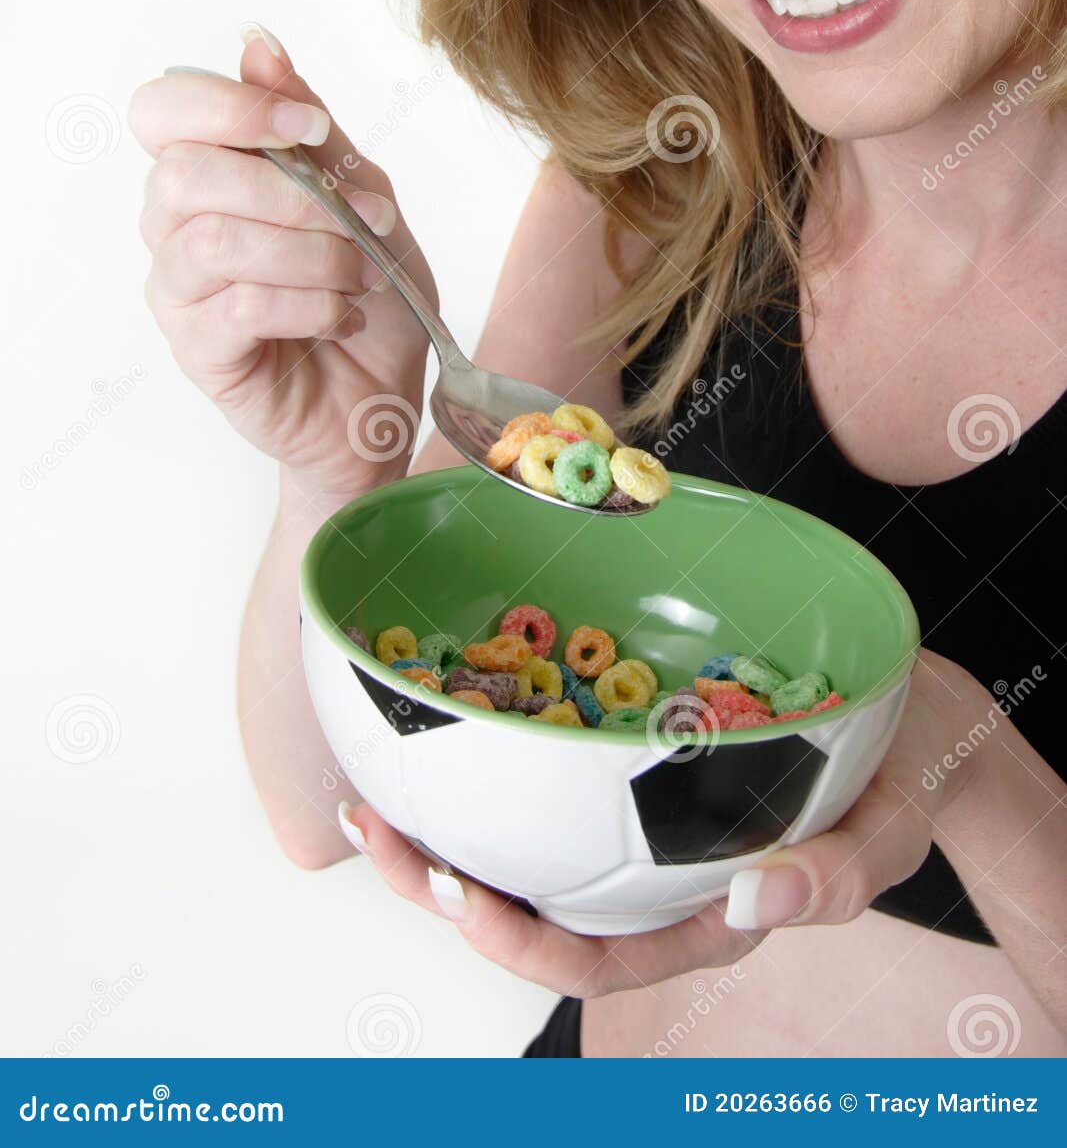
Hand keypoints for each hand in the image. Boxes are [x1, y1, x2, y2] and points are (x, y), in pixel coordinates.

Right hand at [129, 28, 437, 502]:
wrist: (383, 397)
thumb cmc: (368, 294)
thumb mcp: (362, 195)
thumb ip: (310, 129)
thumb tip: (259, 45)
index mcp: (207, 171)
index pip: (162, 109)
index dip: (231, 107)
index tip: (310, 128)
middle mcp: (174, 226)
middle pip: (182, 173)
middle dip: (287, 190)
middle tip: (356, 218)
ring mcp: (178, 292)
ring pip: (214, 242)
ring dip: (310, 253)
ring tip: (359, 274)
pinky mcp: (198, 352)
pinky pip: (239, 308)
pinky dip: (310, 305)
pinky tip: (342, 316)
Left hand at [337, 650, 989, 994]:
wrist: (909, 716)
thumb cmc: (899, 781)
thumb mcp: (890, 832)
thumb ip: (839, 876)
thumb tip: (759, 903)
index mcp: (699, 916)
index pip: (593, 953)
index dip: (516, 940)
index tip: (457, 896)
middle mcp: (653, 874)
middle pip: (532, 903)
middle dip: (442, 883)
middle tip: (379, 829)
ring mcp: (637, 815)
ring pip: (525, 839)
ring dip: (445, 821)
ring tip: (374, 783)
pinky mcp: (631, 753)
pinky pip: (551, 765)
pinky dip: (493, 748)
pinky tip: (447, 711)